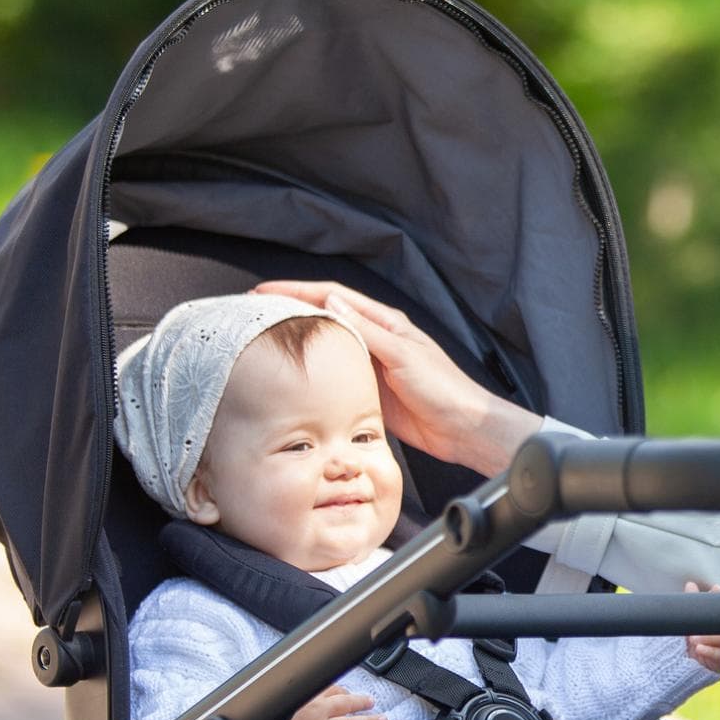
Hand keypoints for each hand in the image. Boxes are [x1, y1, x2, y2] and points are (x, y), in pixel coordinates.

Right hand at [254, 280, 542, 472]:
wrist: (464, 430)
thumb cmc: (444, 389)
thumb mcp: (403, 356)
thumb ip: (368, 331)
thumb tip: (331, 303)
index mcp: (386, 323)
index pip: (333, 296)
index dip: (297, 290)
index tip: (264, 292)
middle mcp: (377, 339)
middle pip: (326, 317)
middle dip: (291, 311)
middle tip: (255, 313)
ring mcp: (372, 365)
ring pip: (328, 346)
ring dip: (300, 340)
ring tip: (265, 341)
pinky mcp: (370, 391)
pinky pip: (335, 376)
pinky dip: (314, 372)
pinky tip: (294, 378)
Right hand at [286, 685, 388, 719]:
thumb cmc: (288, 717)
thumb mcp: (304, 698)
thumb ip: (325, 692)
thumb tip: (345, 691)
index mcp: (315, 700)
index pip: (338, 694)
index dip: (354, 697)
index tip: (367, 700)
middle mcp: (319, 714)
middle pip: (346, 706)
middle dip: (363, 705)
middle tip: (377, 707)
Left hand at [682, 580, 719, 673]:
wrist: (674, 669)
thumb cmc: (681, 644)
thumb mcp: (683, 623)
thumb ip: (690, 605)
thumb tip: (691, 585)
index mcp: (713, 624)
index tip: (715, 588)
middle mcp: (719, 635)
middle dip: (714, 622)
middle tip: (696, 625)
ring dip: (711, 638)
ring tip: (694, 639)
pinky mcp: (719, 664)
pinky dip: (710, 652)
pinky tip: (699, 649)